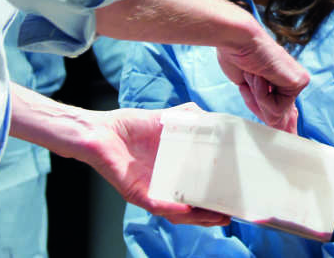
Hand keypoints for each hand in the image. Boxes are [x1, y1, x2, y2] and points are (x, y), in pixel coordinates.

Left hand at [84, 104, 230, 225]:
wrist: (99, 130)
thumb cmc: (129, 127)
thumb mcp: (166, 119)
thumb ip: (189, 118)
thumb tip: (213, 117)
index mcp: (170, 171)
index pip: (195, 189)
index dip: (214, 196)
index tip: (234, 198)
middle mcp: (161, 185)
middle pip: (189, 208)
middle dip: (209, 215)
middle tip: (228, 216)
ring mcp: (149, 190)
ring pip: (175, 212)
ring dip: (196, 217)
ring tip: (215, 217)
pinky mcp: (135, 191)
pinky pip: (155, 203)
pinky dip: (171, 207)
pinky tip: (187, 208)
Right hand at [217, 39, 308, 130]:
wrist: (237, 39)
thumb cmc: (236, 56)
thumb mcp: (248, 86)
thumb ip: (258, 102)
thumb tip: (272, 125)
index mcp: (282, 81)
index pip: (277, 112)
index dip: (262, 110)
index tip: (264, 102)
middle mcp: (294, 81)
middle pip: (276, 117)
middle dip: (257, 104)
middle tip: (251, 76)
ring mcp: (299, 81)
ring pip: (275, 115)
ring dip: (256, 97)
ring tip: (254, 73)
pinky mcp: (299, 82)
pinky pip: (276, 109)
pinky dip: (260, 95)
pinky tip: (259, 74)